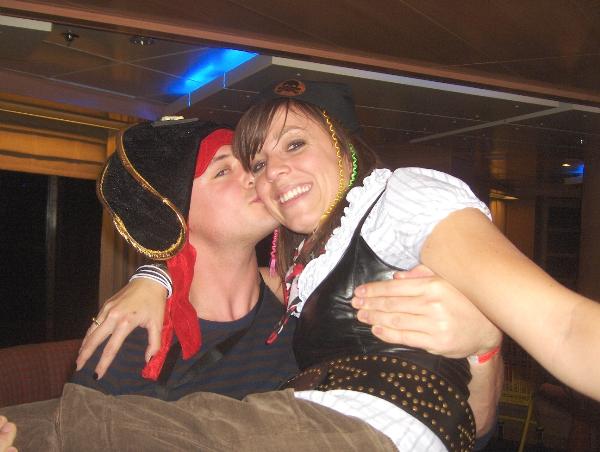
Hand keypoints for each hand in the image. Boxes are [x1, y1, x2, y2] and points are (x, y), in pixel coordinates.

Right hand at [76, 278, 166, 377]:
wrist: (150, 280)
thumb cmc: (155, 302)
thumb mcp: (157, 323)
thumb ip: (154, 343)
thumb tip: (149, 360)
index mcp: (125, 323)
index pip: (111, 348)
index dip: (103, 363)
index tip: (97, 375)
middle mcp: (113, 316)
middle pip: (94, 340)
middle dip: (85, 354)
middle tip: (78, 367)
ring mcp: (107, 309)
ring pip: (91, 330)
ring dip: (85, 344)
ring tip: (80, 356)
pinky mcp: (106, 304)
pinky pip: (95, 321)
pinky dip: (89, 332)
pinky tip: (88, 339)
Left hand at [352, 265, 501, 358]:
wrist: (487, 329)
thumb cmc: (462, 301)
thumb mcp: (446, 281)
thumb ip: (421, 275)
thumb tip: (396, 277)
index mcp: (434, 285)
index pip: (396, 287)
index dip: (374, 289)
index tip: (359, 291)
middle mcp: (434, 304)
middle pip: (393, 304)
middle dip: (370, 303)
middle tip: (354, 304)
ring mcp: (435, 325)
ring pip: (396, 320)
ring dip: (375, 317)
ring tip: (361, 315)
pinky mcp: (436, 343)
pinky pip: (406, 337)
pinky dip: (388, 333)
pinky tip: (376, 329)